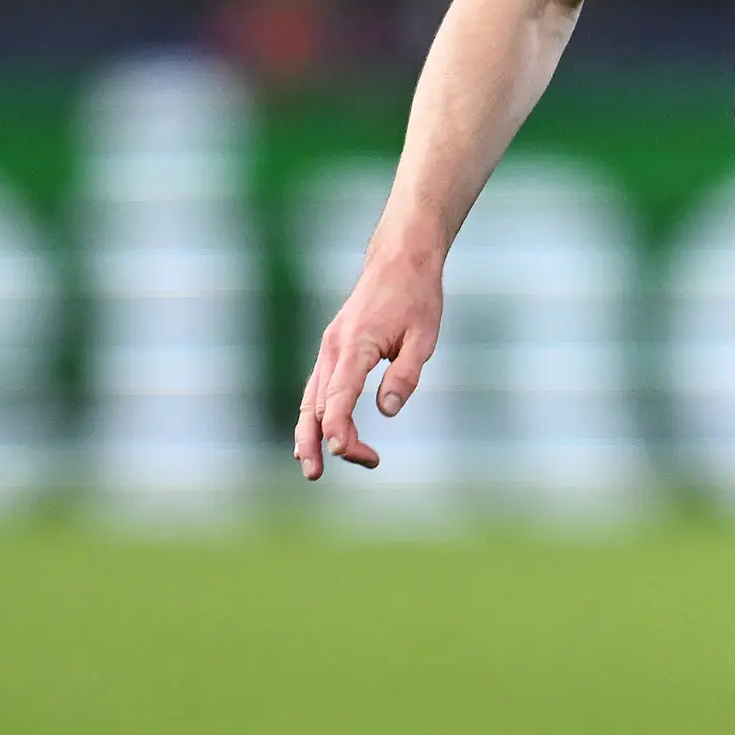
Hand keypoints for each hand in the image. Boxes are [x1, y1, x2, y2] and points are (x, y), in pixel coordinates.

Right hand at [293, 240, 443, 477]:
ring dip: (309, 434)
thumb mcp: (425, 336)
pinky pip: (316, 388)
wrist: (399, 259)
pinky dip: (313, 414)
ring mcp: (329, 346)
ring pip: (310, 398)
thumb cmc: (417, 296)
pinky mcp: (333, 348)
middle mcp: (334, 347)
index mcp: (356, 345)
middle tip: (320, 475)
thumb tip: (387, 411)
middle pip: (316, 404)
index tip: (343, 452)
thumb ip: (406, 374)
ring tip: (312, 469)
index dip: (337, 428)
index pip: (338, 396)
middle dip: (319, 441)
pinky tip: (315, 438)